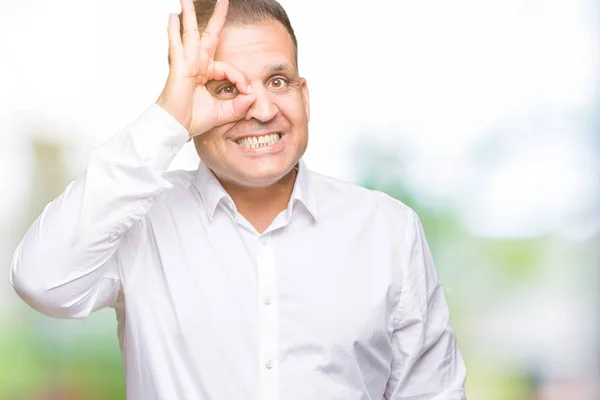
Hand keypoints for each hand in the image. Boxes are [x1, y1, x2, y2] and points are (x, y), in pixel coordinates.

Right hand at [156, 0, 252, 136]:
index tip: (246, 92)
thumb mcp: (224, 112)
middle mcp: (196, 65)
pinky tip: (172, 17)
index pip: (229, 67)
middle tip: (223, 0)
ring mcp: (186, 63)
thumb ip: (239, 105)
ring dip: (190, 15)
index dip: (240, 78)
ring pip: (190, 34)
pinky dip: (174, 31)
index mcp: (206, 74)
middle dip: (217, 18)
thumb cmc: (193, 120)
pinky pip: (177, 45)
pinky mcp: (178, 67)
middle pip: (208, 36)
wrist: (176, 128)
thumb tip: (252, 96)